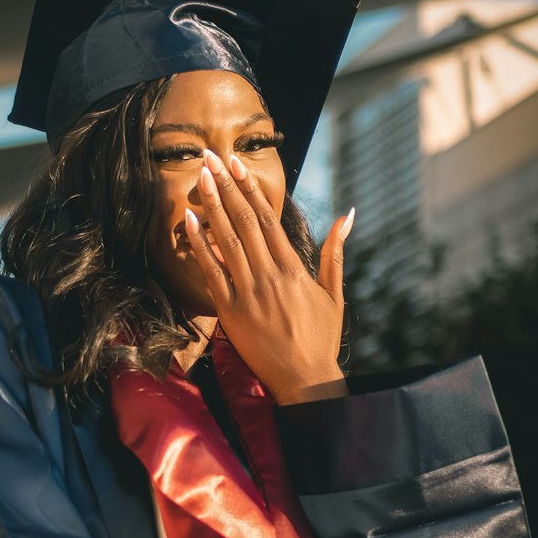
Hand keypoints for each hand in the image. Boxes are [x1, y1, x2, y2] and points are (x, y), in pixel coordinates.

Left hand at [183, 150, 354, 404]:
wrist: (305, 379)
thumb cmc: (321, 338)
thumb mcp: (333, 293)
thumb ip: (334, 252)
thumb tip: (348, 215)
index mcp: (294, 268)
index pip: (268, 219)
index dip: (250, 188)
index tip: (237, 164)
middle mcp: (270, 275)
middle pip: (244, 221)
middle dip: (227, 186)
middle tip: (210, 157)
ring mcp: (249, 293)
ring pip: (226, 240)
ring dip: (211, 206)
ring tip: (199, 178)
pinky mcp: (231, 312)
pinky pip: (212, 273)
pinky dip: (200, 246)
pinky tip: (189, 222)